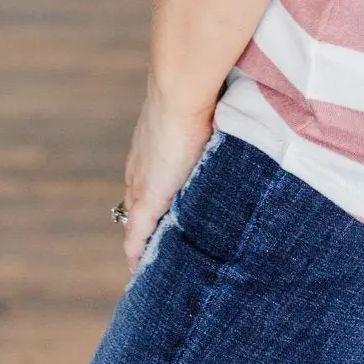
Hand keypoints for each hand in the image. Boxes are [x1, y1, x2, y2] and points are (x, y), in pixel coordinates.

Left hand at [119, 74, 216, 276]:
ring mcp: (141, 185)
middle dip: (145, 224)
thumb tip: (228, 124)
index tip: (156, 215)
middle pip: (135, 205)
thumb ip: (209, 129)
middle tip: (155, 246)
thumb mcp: (202, 117)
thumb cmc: (197, 95)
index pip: (144, 183)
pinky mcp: (148, 199)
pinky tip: (138, 270)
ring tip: (153, 262)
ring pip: (135, 222)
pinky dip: (137, 252)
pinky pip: (137, 235)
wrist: (182, 93)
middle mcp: (140, 169)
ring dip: (144, 239)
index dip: (149, 201)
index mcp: (150, 150)